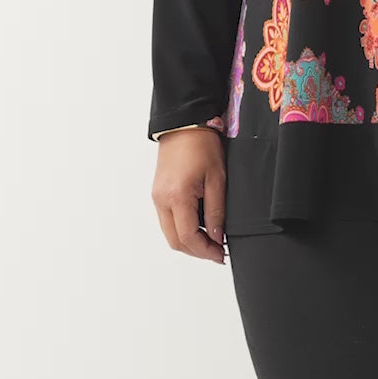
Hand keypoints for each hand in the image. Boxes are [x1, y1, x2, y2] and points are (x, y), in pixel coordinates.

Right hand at [151, 128, 226, 264]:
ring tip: (210, 240)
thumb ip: (216, 211)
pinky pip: (167, 220)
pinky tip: (198, 225)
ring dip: (188, 241)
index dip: (205, 251)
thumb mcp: (217, 179)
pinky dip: (181, 228)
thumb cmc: (202, 145)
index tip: (220, 255)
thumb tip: (216, 236)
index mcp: (177, 197)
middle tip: (216, 252)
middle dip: (196, 251)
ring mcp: (157, 197)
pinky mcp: (157, 193)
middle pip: (175, 241)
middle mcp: (162, 200)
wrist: (185, 124)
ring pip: (169, 233)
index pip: (188, 237)